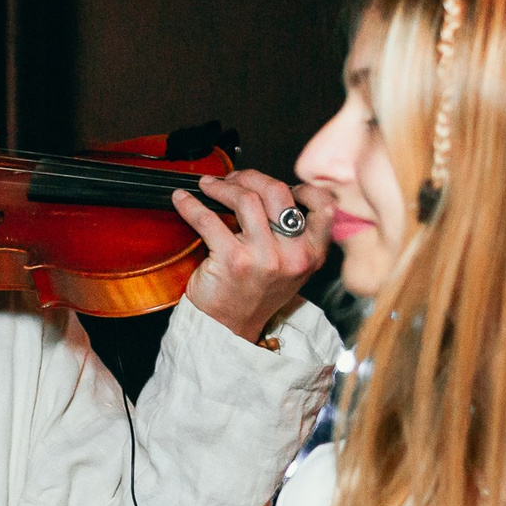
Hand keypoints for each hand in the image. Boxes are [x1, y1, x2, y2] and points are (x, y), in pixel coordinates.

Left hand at [174, 169, 328, 340]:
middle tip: (232, 179)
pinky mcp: (233, 261)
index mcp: (312, 253)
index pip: (322, 206)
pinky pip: (209, 219)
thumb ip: (292, 234)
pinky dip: (191, 204)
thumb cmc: (255, 292)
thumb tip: (268, 189)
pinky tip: (182, 200)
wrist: (229, 327)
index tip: (283, 183)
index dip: (302, 187)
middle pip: (276, 192)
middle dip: (249, 177)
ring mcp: (264, 258)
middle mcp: (293, 255)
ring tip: (208, 186)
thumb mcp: (290, 266)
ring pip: (246, 199)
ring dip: (222, 186)